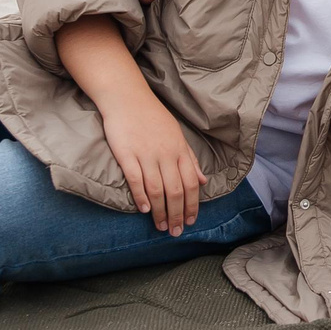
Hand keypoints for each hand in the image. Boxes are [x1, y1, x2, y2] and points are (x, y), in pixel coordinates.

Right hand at [55, 16, 206, 234]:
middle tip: (176, 232)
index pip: (191, 184)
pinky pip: (136, 180)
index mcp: (180, 150)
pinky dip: (141, 196)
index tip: (191, 221)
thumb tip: (204, 181)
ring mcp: (146, 154)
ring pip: (157, 190)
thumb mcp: (177, 135)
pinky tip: (144, 209)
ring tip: (161, 226)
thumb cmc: (153, 117)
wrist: (127, 98)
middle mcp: (166, 154)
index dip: (193, 205)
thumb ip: (190, 159)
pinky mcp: (127, 154)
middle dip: (178, 215)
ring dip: (160, 212)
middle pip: (176, 191)